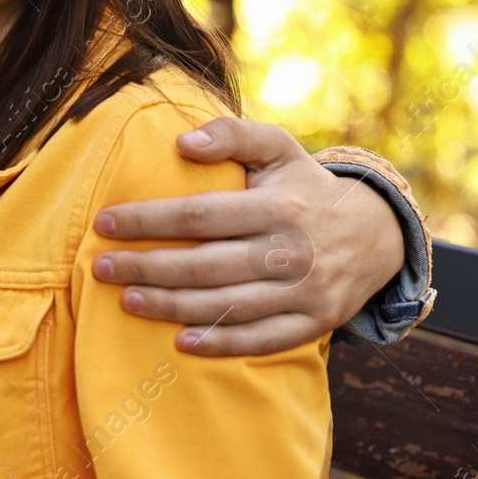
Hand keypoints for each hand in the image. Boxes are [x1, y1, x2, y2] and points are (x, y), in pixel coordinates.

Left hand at [90, 117, 403, 355]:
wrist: (376, 234)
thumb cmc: (303, 187)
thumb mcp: (278, 148)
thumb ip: (231, 135)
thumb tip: (182, 142)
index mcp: (279, 206)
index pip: (200, 216)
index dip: (148, 221)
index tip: (105, 222)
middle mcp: (293, 251)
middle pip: (206, 265)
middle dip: (147, 268)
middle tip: (101, 268)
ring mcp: (306, 291)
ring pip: (227, 305)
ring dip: (172, 306)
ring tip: (127, 300)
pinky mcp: (315, 322)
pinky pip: (262, 340)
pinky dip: (221, 343)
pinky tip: (181, 341)